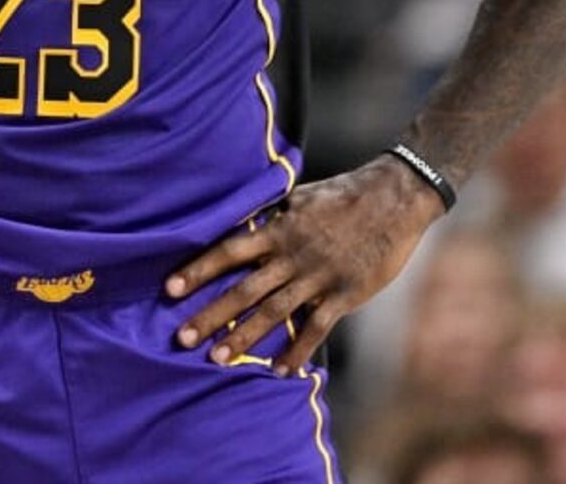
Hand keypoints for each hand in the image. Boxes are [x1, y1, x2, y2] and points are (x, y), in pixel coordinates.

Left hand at [163, 154, 441, 374]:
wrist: (396, 198)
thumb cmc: (345, 194)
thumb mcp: (301, 197)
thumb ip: (272, 215)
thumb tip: (242, 223)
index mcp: (279, 229)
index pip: (229, 250)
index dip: (199, 269)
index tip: (170, 288)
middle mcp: (293, 255)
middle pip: (244, 289)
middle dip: (211, 314)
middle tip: (182, 336)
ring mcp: (318, 277)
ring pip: (273, 312)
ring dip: (243, 336)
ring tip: (217, 357)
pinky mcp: (344, 294)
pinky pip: (316, 329)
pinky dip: (297, 351)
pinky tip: (280, 371)